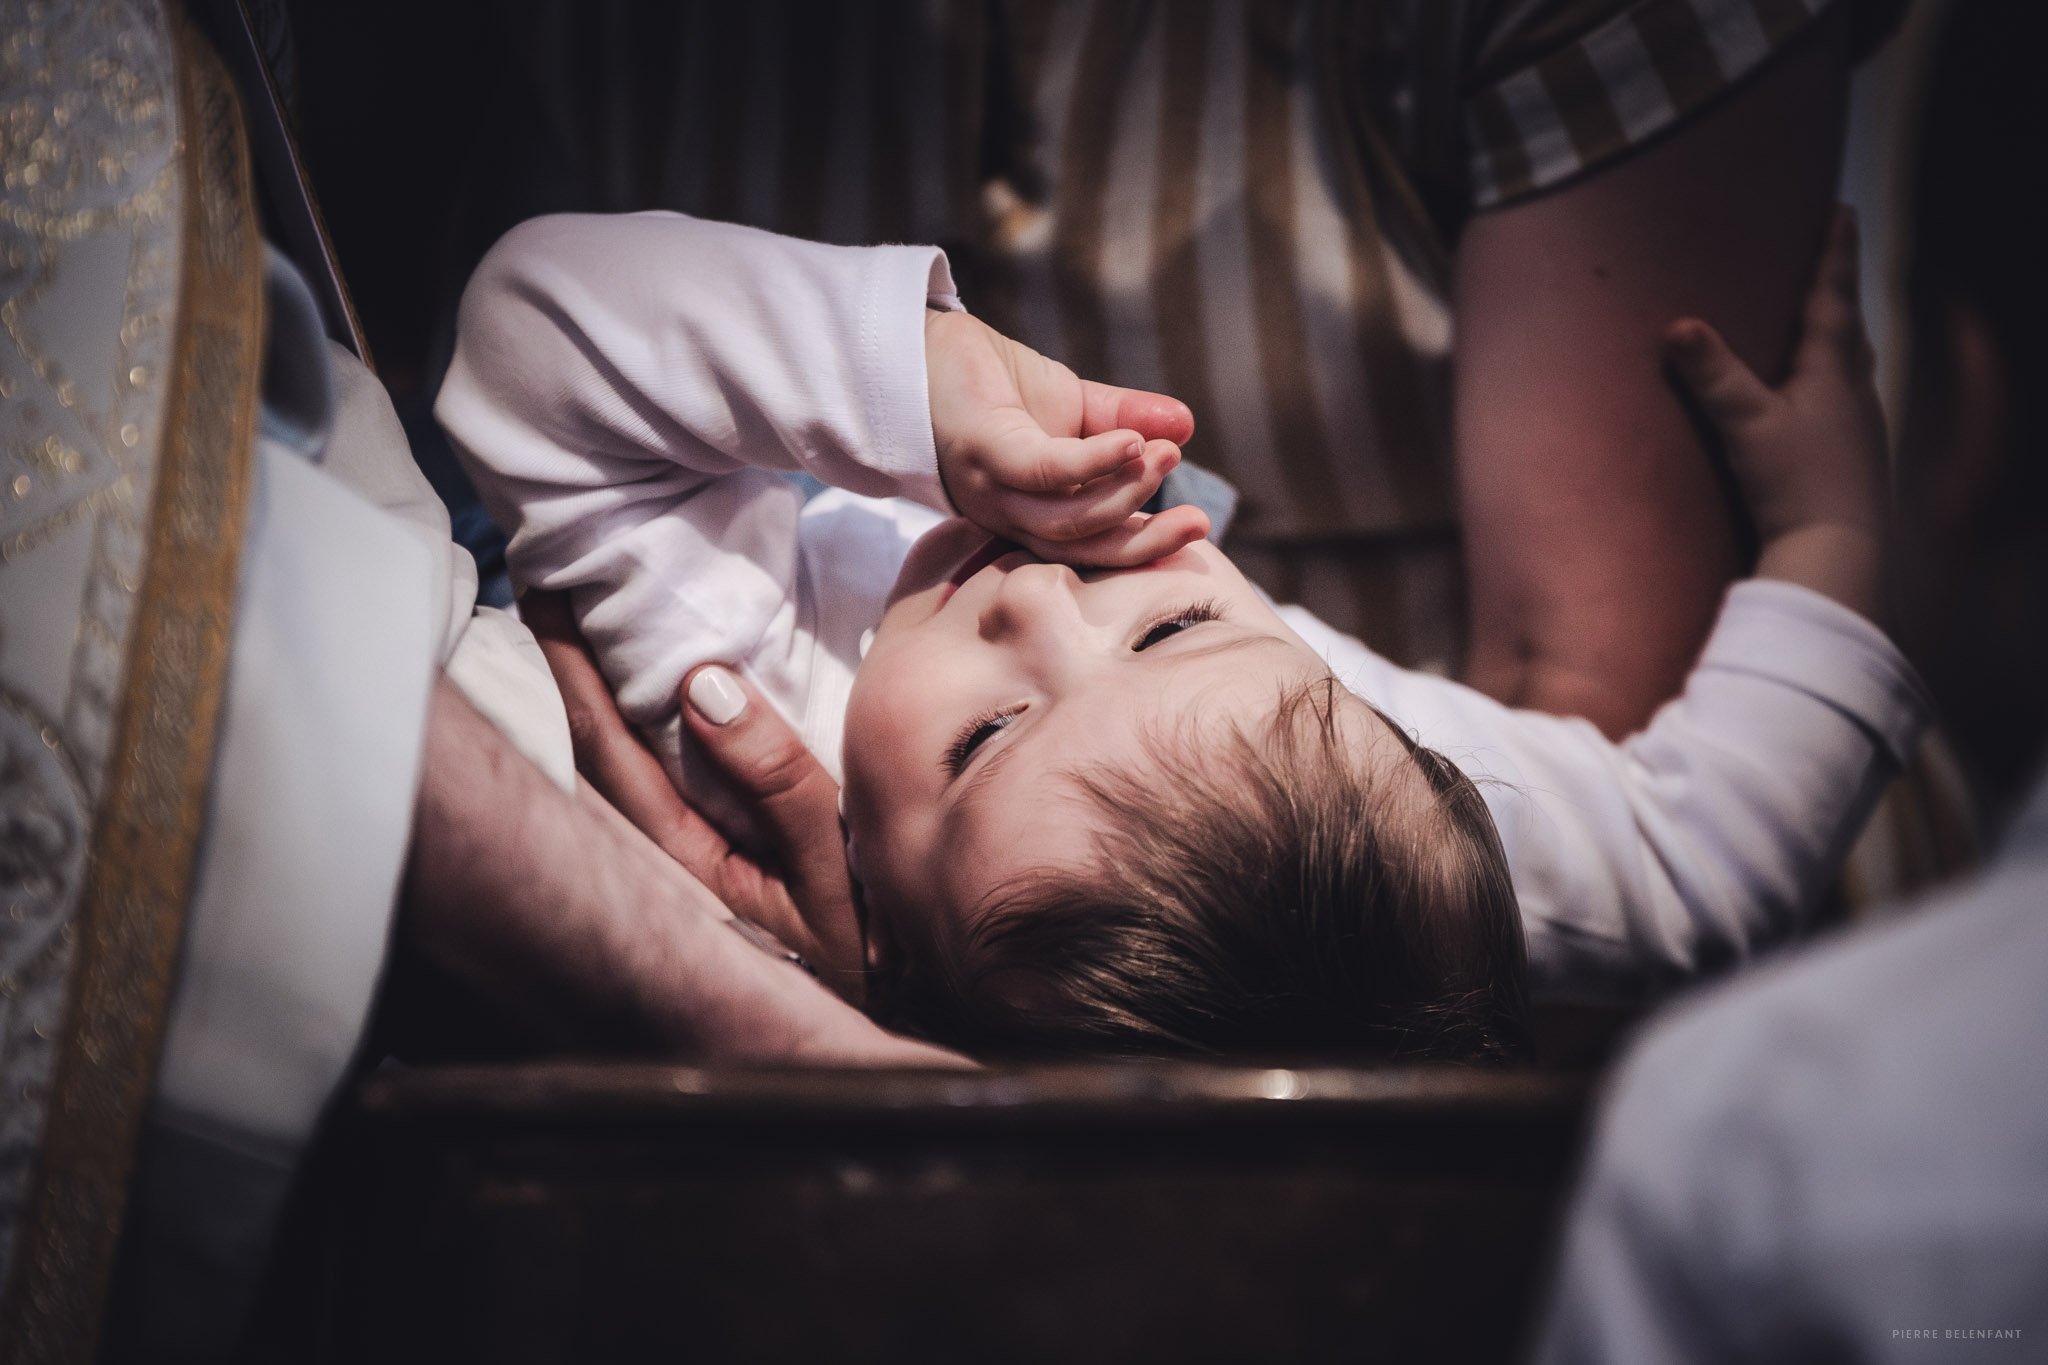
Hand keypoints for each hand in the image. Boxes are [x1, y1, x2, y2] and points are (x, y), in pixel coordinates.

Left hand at [524, 591, 866, 1004]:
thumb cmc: (860, 945)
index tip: (550, 590)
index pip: (605, 743)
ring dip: (601, 689)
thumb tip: (703, 684)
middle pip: (594, 746)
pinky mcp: (706, 855)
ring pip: (619, 761)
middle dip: (570, 665)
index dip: (573, 665)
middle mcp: (659, 855)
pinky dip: (642, 720)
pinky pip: (654, 773)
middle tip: (555, 583)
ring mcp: (678, 857)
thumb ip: (774, 777)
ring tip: (588, 620)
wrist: (884, 1015)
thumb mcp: (830, 864)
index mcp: (675, 855)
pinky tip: (652, 689)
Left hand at [925, 309, 1209, 566]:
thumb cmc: (992, 383)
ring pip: (1064, 520)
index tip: (1197, 530)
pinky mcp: (981, 452)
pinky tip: (1129, 443)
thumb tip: (1186, 426)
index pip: (1092, 545)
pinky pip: (1042, 471)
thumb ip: (1124, 420)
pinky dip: (1090, 462)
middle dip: (1144, 540)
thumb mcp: (1072, 406)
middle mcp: (1008, 515)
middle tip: (1198, 522)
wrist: (921, 342)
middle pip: (1081, 548)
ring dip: (1124, 493)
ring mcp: (990, 489)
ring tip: (1165, 458)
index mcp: (1032, 514)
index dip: (1145, 544)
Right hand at [1664, 207, 1887, 619]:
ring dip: (1844, 343)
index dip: (1834, 253)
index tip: (1841, 210)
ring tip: (1835, 331)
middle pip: (1850, 329)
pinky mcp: (1854, 463)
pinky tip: (1827, 408)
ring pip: (1856, 369)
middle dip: (1840, 295)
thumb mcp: (1745, 424)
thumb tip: (1677, 325)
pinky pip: (1849, 407)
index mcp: (1831, 371)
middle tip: (1835, 265)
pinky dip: (1839, 388)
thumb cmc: (1795, 484)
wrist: (1838, 552)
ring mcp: (1859, 430)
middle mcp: (1854, 393)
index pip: (1832, 297)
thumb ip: (1712, 375)